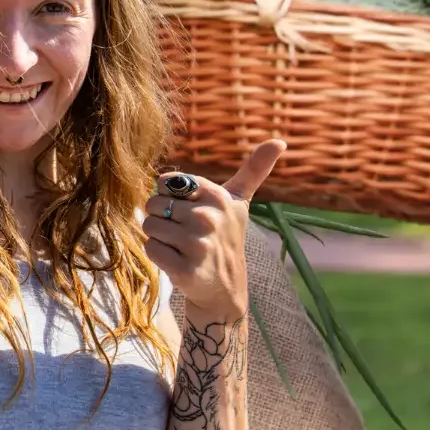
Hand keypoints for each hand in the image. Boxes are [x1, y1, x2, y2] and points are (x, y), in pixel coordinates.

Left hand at [143, 141, 284, 326]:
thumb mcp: (240, 201)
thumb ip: (254, 170)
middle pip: (154, 204)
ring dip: (158, 237)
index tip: (190, 210)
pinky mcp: (186, 270)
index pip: (166, 182)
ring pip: (149, 226)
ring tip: (181, 247)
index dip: (170, 198)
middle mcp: (210, 218)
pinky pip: (150, 249)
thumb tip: (279, 141)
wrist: (224, 288)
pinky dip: (157, 255)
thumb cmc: (225, 236)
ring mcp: (199, 245)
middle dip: (162, 218)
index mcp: (219, 197)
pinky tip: (177, 261)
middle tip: (184, 233)